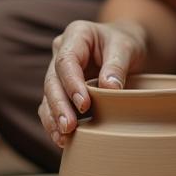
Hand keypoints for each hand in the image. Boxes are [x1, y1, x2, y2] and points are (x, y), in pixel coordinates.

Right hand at [38, 20, 146, 147]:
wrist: (125, 48)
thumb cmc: (125, 43)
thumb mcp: (127, 47)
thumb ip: (117, 65)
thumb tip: (110, 88)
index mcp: (76, 35)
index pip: (66, 61)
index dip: (72, 84)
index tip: (84, 104)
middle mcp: (61, 52)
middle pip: (52, 81)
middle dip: (59, 106)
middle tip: (68, 127)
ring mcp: (58, 72)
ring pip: (48, 97)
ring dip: (53, 119)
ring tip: (63, 139)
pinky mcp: (61, 90)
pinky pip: (52, 107)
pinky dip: (55, 124)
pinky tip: (63, 140)